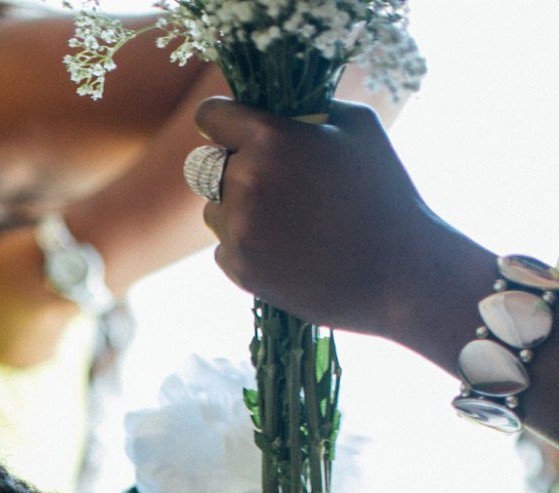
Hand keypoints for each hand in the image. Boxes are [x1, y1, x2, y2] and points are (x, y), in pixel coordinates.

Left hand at [192, 98, 470, 345]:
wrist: (398, 271)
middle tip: (272, 181)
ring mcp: (239, 230)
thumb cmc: (384, 191)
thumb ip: (307, 110)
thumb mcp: (357, 125)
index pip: (210, 116)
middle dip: (233, 168)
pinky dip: (246, 246)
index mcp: (269, 138)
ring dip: (236, 209)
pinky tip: (285, 248)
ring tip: (286, 219)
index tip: (229, 129)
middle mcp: (245, 182)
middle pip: (207, 167)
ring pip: (214, 210)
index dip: (220, 121)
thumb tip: (277, 109)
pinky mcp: (240, 270)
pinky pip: (224, 248)